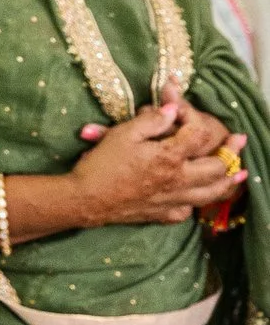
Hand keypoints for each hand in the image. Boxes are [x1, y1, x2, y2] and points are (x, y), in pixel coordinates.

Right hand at [69, 102, 247, 225]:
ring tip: (239, 174)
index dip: (195, 118)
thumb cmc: (102, 163)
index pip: (196, 134)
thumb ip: (151, 120)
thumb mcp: (123, 134)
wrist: (86, 198)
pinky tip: (195, 197)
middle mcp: (178, 179)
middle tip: (239, 141)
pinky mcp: (163, 214)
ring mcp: (173, 199)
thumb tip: (173, 109)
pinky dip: (196, 203)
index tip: (191, 111)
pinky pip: (188, 211)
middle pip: (217, 167)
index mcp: (169, 156)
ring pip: (211, 193)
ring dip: (228, 182)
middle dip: (231, 152)